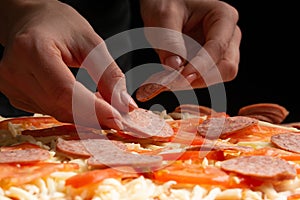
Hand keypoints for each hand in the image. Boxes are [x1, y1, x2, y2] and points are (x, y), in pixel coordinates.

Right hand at [0, 0, 136, 128]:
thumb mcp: (91, 43)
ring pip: (56, 112)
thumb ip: (109, 75)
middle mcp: (15, 70)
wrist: (32, 21)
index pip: (65, 91)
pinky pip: (48, 110)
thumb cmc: (61, 25)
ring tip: (103, 104)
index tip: (118, 119)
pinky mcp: (15, 94)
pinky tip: (83, 102)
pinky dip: (71, 110)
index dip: (93, 109)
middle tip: (118, 116)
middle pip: (60, 106)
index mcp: (32, 49)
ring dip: (83, 114)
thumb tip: (125, 106)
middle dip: (93, 116)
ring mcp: (10, 85)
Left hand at [140, 0, 240, 87]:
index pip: (218, 48)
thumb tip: (174, 67)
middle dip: (202, 78)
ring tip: (170, 79)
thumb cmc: (167, 2)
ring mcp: (222, 50)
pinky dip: (190, 82)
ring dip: (195, 82)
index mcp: (223, 17)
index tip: (182, 77)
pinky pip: (207, 78)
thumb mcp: (163, 16)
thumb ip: (169, 40)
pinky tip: (174, 78)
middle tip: (174, 82)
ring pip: (219, 76)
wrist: (164, 4)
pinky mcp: (211, 61)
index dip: (201, 67)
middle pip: (226, 68)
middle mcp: (228, 35)